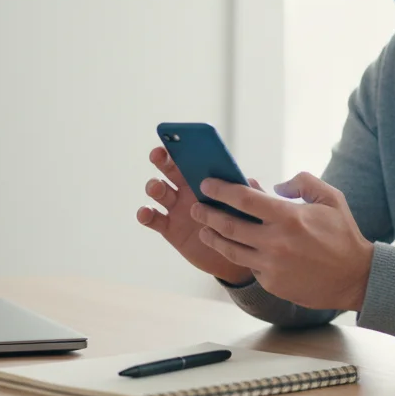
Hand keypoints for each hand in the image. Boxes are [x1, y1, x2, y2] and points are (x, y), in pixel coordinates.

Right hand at [136, 146, 254, 286]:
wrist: (236, 253)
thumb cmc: (242, 224)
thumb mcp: (248, 206)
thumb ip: (248, 193)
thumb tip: (249, 181)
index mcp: (204, 178)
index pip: (191, 158)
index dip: (179, 148)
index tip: (173, 142)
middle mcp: (186, 189)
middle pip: (168, 169)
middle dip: (161, 159)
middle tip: (158, 155)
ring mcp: (176, 208)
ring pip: (158, 191)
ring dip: (154, 186)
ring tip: (157, 187)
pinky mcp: (169, 228)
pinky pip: (152, 218)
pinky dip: (145, 214)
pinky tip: (146, 213)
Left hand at [190, 172, 372, 311]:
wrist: (355, 277)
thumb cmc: (343, 235)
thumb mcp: (331, 198)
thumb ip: (303, 182)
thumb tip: (276, 185)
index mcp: (288, 216)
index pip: (243, 199)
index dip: (221, 190)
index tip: (207, 184)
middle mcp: (275, 241)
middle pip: (228, 225)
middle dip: (207, 214)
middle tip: (196, 206)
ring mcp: (271, 265)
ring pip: (231, 249)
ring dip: (213, 237)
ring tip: (204, 230)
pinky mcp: (271, 282)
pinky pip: (249, 266)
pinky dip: (239, 255)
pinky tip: (233, 248)